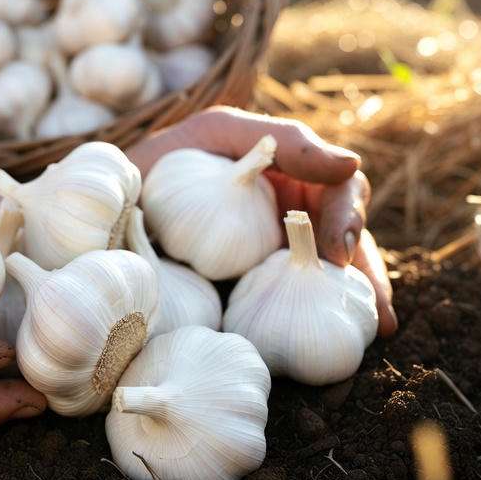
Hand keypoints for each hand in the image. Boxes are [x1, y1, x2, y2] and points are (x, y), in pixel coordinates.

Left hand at [127, 106, 396, 334]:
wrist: (104, 208)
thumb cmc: (166, 160)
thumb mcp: (219, 133)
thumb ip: (282, 141)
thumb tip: (351, 163)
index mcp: (292, 179)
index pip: (341, 194)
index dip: (348, 219)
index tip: (338, 248)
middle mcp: (291, 219)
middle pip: (346, 245)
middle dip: (367, 276)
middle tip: (374, 308)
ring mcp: (271, 259)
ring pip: (326, 282)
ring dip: (355, 304)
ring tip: (376, 331)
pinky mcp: (247, 294)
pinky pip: (283, 310)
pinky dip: (308, 325)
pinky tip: (329, 346)